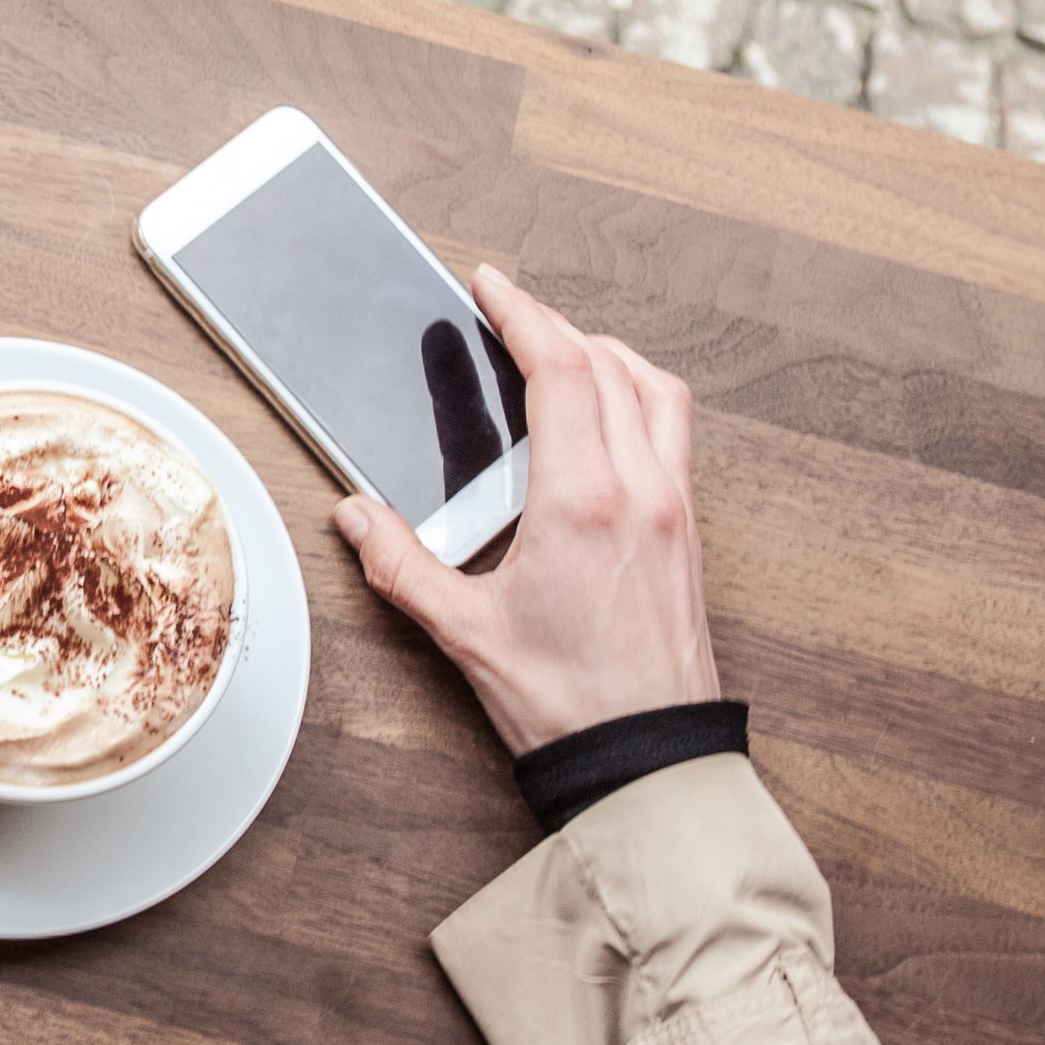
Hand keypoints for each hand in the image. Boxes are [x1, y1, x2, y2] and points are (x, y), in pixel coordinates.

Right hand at [332, 263, 720, 755]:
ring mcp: (675, 508)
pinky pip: (673, 432)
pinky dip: (639, 398)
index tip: (489, 285)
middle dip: (555, 325)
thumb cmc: (567, 703)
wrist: (647, 760)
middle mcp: (641, 489)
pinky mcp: (688, 533)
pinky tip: (604, 420)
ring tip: (560, 354)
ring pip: (656, 390)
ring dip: (609, 355)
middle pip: (609, 364)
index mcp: (582, 500)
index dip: (522, 313)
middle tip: (508, 314)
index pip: (561, 368)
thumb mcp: (464, 632)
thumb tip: (355, 518)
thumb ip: (402, 565)